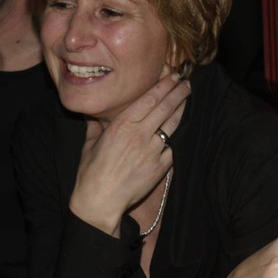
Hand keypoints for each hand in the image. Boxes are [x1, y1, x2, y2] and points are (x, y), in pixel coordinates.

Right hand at [68, 73, 190, 234]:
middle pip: (165, 107)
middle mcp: (139, 134)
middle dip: (178, 93)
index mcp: (122, 125)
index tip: (173, 76)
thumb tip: (93, 115)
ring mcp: (152, 151)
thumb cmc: (91, 173)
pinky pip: (170, 150)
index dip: (164, 86)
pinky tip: (170, 136)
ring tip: (185, 100)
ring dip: (180, 111)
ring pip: (171, 126)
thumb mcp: (90, 144)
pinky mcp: (160, 167)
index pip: (149, 99)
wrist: (100, 201)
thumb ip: (95, 126)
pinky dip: (169, 142)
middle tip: (187, 83)